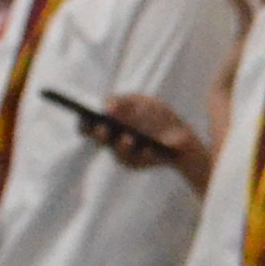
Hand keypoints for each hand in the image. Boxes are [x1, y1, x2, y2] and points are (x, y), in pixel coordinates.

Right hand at [92, 93, 212, 190]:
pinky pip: (140, 160)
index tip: (85, 118)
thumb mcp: (141, 102)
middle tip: (103, 128)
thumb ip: (124, 102)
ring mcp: (125, 153)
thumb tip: (106, 107)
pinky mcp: (140, 163)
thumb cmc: (155, 114)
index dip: (84, 124)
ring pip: (120, 152)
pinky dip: (146, 154)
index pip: (89, 126)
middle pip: (100, 139)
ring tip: (128, 138)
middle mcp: (113, 140)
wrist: (180, 134)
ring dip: (123, 145)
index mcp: (108, 123)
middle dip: (100, 134)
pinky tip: (149, 149)